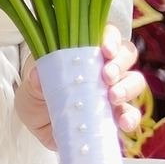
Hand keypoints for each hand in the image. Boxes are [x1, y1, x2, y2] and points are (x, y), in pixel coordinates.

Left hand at [17, 25, 146, 151]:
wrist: (39, 128)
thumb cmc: (37, 98)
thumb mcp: (29, 88)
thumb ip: (34, 81)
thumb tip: (37, 75)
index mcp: (84, 51)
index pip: (107, 34)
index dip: (111, 38)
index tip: (105, 50)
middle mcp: (104, 68)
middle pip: (126, 55)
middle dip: (120, 63)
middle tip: (106, 76)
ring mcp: (113, 92)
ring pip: (134, 81)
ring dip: (128, 87)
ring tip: (113, 97)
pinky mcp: (117, 116)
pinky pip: (132, 114)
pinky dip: (132, 117)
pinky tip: (124, 123)